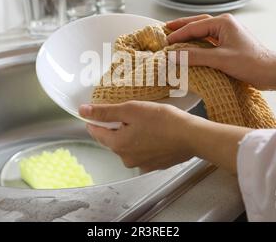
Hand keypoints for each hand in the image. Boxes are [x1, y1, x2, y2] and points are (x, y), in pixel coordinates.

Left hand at [79, 101, 197, 171]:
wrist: (192, 136)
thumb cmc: (163, 121)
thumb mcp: (131, 109)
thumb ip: (105, 112)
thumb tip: (83, 111)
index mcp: (117, 145)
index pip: (96, 132)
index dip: (96, 119)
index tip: (103, 110)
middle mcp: (126, 159)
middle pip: (112, 139)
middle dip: (117, 126)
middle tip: (131, 112)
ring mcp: (141, 164)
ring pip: (128, 145)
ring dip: (131, 134)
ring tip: (146, 121)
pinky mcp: (155, 165)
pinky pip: (142, 151)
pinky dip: (144, 142)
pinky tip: (155, 132)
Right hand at [166, 14, 275, 89]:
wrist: (273, 72)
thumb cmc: (252, 64)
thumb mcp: (220, 60)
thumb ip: (195, 56)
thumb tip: (173, 55)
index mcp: (223, 23)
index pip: (194, 27)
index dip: (177, 35)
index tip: (164, 43)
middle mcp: (225, 24)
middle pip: (197, 23)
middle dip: (181, 26)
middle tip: (165, 29)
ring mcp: (228, 34)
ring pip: (203, 31)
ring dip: (188, 33)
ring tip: (174, 36)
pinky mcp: (230, 44)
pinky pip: (209, 40)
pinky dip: (197, 42)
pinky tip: (190, 47)